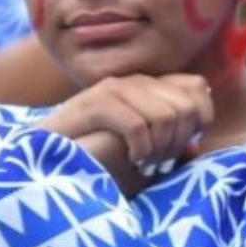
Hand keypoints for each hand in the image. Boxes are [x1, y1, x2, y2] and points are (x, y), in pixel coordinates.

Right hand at [39, 74, 212, 176]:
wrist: (45, 161)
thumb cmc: (96, 160)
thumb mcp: (140, 152)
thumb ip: (167, 145)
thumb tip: (196, 147)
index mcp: (149, 87)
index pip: (197, 87)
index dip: (199, 120)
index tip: (180, 148)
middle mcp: (135, 81)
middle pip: (186, 106)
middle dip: (178, 141)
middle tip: (159, 164)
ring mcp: (114, 88)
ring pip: (166, 116)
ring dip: (160, 149)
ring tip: (145, 165)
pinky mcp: (95, 103)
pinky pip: (138, 125)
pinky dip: (141, 150)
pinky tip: (130, 161)